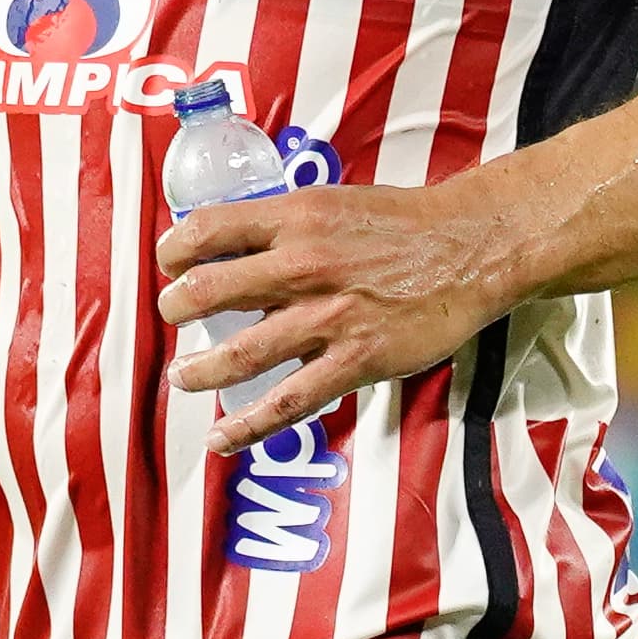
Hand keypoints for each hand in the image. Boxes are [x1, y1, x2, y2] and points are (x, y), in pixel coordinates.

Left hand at [153, 179, 522, 455]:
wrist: (468, 247)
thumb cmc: (402, 222)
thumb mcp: (333, 202)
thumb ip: (285, 224)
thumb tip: (236, 243)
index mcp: (295, 217)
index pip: (209, 228)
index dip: (175, 249)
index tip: (169, 262)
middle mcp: (303, 264)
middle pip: (210, 289)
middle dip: (176, 307)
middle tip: (171, 315)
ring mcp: (328, 316)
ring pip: (241, 352)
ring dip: (199, 369)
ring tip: (181, 376)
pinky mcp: (355, 360)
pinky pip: (289, 401)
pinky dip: (248, 424)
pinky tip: (221, 436)